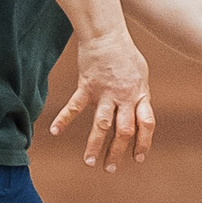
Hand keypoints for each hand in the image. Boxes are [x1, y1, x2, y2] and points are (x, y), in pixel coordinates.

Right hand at [49, 26, 154, 171]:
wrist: (107, 34)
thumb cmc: (125, 54)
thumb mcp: (141, 75)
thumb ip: (140, 95)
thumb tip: (141, 111)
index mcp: (140, 95)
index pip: (146, 124)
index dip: (144, 142)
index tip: (138, 158)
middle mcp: (124, 97)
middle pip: (123, 130)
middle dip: (118, 152)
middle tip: (110, 169)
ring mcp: (105, 93)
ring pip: (101, 124)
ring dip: (95, 145)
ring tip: (90, 162)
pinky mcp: (87, 87)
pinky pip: (74, 106)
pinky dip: (64, 119)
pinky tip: (54, 131)